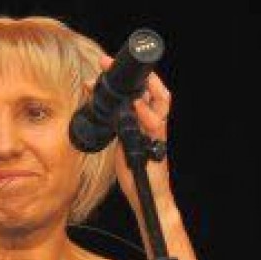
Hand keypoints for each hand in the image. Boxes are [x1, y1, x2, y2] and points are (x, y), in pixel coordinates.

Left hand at [94, 55, 174, 219]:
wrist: (147, 196)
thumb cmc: (135, 170)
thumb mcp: (120, 142)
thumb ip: (116, 124)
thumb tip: (98, 105)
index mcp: (146, 121)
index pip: (143, 92)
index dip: (128, 77)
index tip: (105, 64)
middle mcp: (154, 124)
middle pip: (155, 91)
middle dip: (138, 75)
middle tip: (110, 63)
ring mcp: (157, 134)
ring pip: (162, 103)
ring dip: (149, 88)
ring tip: (134, 79)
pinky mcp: (158, 148)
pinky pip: (156, 128)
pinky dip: (147, 115)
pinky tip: (137, 107)